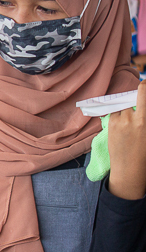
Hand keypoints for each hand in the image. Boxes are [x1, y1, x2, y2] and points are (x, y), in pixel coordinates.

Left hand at [108, 80, 145, 199]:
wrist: (130, 168)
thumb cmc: (144, 152)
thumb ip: (144, 115)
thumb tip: (140, 103)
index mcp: (144, 119)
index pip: (143, 92)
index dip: (145, 86)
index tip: (145, 83)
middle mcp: (131, 118)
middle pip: (131, 98)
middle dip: (134, 100)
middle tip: (137, 108)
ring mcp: (118, 121)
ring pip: (122, 106)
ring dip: (126, 109)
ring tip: (130, 123)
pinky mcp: (110, 125)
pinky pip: (115, 113)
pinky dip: (120, 115)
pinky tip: (124, 127)